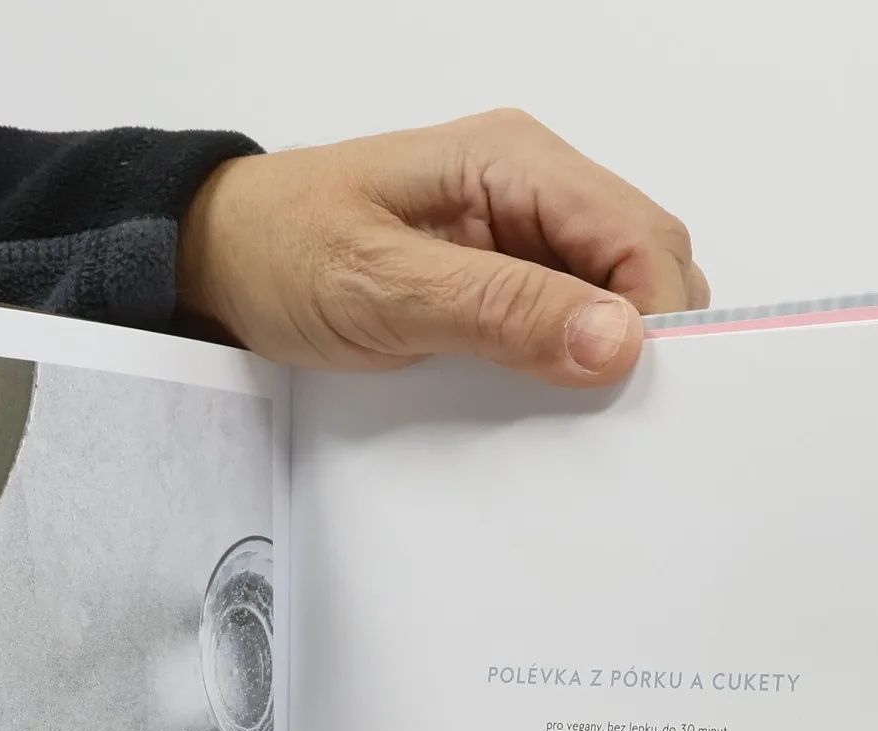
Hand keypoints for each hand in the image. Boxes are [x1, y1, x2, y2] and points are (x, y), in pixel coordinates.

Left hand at [177, 109, 708, 386]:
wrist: (219, 258)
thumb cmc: (283, 254)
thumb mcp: (386, 289)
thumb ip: (501, 313)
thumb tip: (617, 340)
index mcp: (516, 162)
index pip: (642, 236)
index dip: (659, 317)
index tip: (632, 393)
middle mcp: (532, 188)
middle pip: (643, 265)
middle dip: (643, 340)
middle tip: (608, 420)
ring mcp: (517, 234)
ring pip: (611, 298)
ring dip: (604, 357)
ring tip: (573, 420)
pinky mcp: (495, 280)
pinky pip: (561, 321)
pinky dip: (565, 365)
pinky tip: (542, 405)